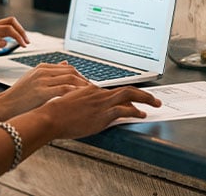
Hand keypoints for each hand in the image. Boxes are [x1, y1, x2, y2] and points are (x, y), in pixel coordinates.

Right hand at [0, 62, 89, 125]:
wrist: (5, 106)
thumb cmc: (19, 97)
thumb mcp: (34, 80)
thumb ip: (50, 72)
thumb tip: (65, 64)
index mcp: (42, 67)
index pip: (68, 68)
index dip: (81, 76)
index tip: (88, 85)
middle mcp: (43, 71)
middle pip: (71, 72)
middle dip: (85, 81)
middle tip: (94, 91)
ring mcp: (42, 80)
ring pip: (70, 79)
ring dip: (83, 87)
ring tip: (91, 96)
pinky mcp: (42, 91)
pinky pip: (64, 89)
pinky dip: (75, 92)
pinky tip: (81, 99)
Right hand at [39, 85, 161, 139]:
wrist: (50, 117)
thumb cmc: (55, 112)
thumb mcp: (67, 102)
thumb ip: (77, 99)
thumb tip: (81, 100)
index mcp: (90, 90)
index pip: (114, 90)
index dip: (127, 94)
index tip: (135, 98)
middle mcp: (98, 94)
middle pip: (126, 89)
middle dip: (144, 94)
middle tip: (155, 99)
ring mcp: (101, 103)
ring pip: (129, 96)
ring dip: (145, 100)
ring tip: (155, 104)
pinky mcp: (102, 114)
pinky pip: (124, 110)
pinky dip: (135, 112)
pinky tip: (141, 115)